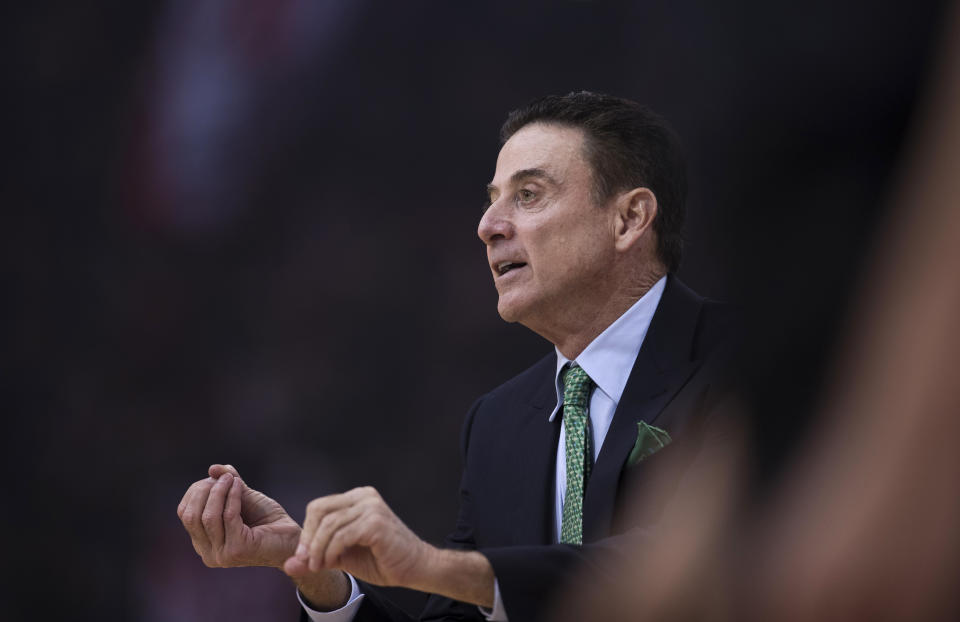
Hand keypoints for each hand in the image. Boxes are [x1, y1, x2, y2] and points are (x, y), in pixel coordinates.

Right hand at [177, 464, 300, 568]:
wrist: (292, 537)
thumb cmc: (267, 519)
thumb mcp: (242, 498)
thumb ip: (226, 485)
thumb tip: (213, 468)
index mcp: (203, 543)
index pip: (185, 514)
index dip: (196, 492)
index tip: (215, 478)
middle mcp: (208, 553)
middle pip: (191, 516)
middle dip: (205, 491)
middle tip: (223, 477)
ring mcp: (222, 554)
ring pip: (208, 516)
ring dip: (219, 491)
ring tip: (232, 479)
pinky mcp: (237, 550)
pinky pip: (228, 516)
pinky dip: (232, 497)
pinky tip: (239, 486)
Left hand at [283, 486, 432, 587]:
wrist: (415, 568)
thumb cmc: (383, 560)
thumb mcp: (343, 557)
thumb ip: (317, 556)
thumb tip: (289, 564)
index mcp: (357, 498)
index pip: (319, 507)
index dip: (307, 531)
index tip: (303, 555)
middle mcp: (364, 497)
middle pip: (320, 510)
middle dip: (308, 539)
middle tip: (306, 561)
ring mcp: (371, 507)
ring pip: (329, 525)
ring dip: (318, 549)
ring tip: (319, 566)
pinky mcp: (375, 522)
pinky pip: (342, 535)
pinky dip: (331, 551)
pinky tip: (333, 562)